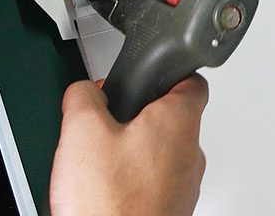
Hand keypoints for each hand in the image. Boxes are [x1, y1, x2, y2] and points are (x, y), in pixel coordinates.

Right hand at [50, 76, 208, 215]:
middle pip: (171, 119)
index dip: (171, 73)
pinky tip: (104, 190)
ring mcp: (183, 189)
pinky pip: (154, 185)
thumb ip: (83, 96)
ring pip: (161, 154)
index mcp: (179, 122)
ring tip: (100, 160)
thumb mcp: (81, 130)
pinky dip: (133, 181)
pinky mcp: (170, 214)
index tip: (153, 75)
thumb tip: (83, 91)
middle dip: (140, 115)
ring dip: (134, 151)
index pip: (193, 82)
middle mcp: (190, 155)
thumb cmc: (109, 205)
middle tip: (109, 119)